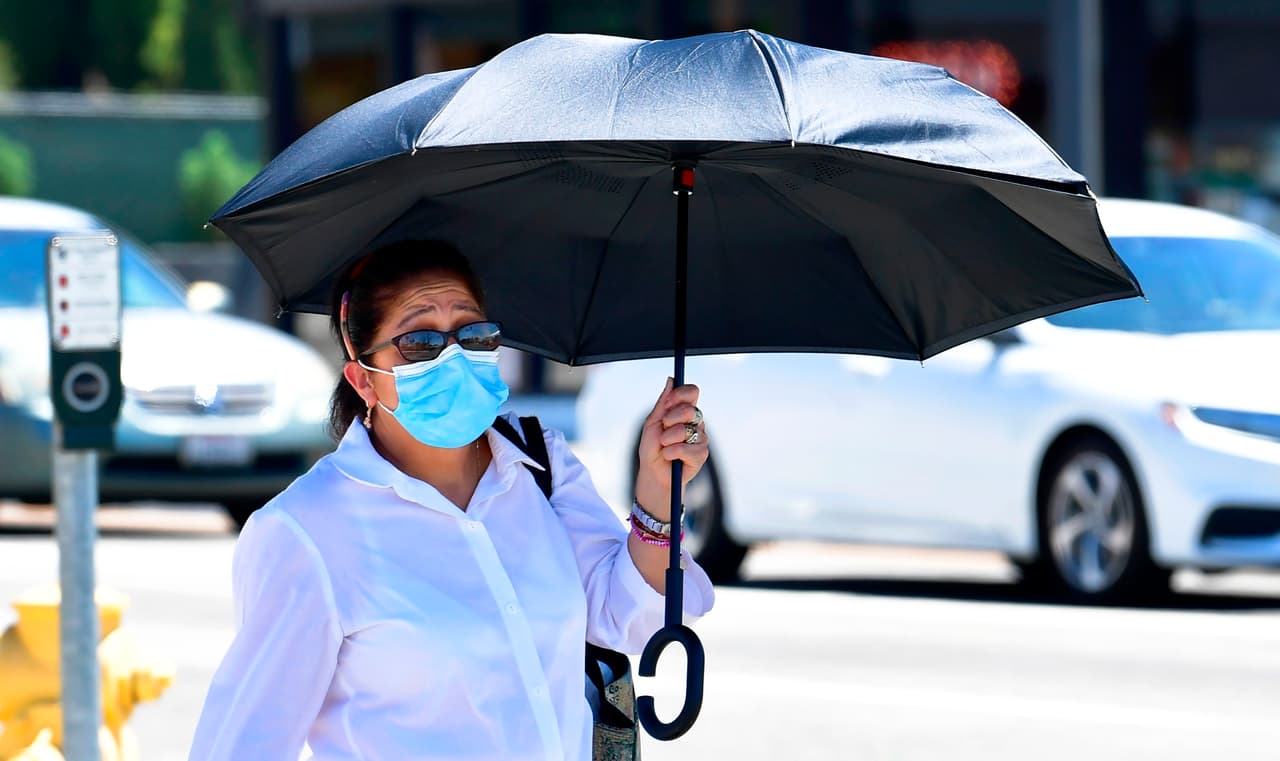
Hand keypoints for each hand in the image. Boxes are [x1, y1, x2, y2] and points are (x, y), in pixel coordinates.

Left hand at [634, 378, 708, 518]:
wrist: (653, 473)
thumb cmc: (652, 448)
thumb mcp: (652, 423)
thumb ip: (663, 403)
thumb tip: (671, 380)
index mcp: (684, 411)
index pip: (692, 392)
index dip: (681, 394)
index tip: (668, 403)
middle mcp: (695, 422)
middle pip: (691, 409)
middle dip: (671, 419)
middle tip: (663, 428)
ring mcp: (700, 437)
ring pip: (686, 430)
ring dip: (668, 439)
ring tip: (664, 447)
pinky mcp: (701, 454)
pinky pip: (688, 448)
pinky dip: (673, 453)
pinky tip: (670, 457)